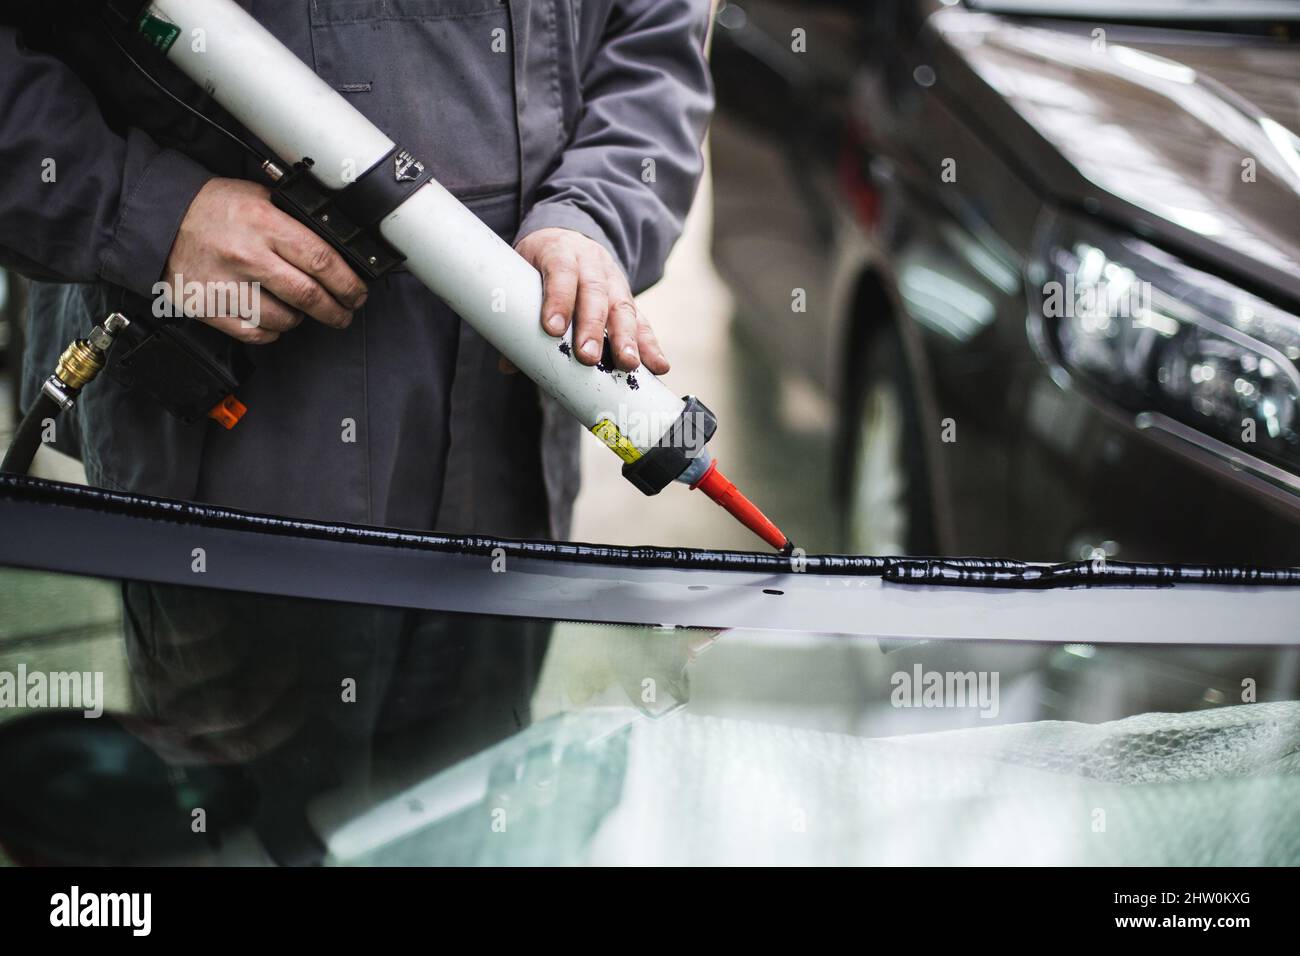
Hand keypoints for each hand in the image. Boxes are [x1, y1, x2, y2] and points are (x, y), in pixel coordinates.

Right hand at [164, 178, 367, 343]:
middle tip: (345, 312)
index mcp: (264, 223)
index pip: (322, 260)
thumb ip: (295, 220)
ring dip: (302, 319)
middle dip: (336, 310)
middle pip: (308, 296)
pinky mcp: (209, 308)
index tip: (358, 293)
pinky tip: (274, 318)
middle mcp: (246, 255)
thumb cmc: (213, 207)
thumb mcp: (259, 196)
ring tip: (302, 309)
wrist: (158, 219)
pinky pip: (256, 333)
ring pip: (285, 319)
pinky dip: (273, 331)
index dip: (348, 283)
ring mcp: (227, 285)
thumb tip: (338, 249)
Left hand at [515, 227, 668, 373]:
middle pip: (594, 293)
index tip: (552, 329)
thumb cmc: (540, 265)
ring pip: (622, 307)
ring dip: (627, 339)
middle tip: (588, 357)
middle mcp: (591, 263)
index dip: (557, 299)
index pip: (559, 272)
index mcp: (560, 252)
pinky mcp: (628, 299)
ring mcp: (613, 280)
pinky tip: (658, 365)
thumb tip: (508, 366)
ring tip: (628, 364)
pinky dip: (650, 344)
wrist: (569, 238)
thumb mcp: (523, 276)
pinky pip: (641, 321)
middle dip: (593, 327)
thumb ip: (517, 317)